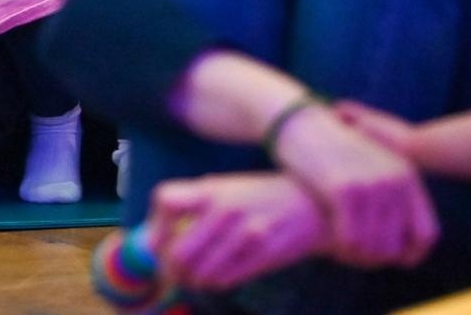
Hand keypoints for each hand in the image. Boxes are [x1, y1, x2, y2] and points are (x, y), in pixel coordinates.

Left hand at [147, 172, 329, 291]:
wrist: (313, 204)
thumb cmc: (262, 196)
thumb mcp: (227, 187)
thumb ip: (196, 205)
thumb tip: (159, 235)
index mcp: (212, 188)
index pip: (167, 203)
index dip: (157, 227)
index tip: (159, 241)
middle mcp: (226, 209)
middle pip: (179, 252)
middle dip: (171, 268)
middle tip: (173, 270)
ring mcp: (246, 234)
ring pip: (200, 274)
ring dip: (192, 280)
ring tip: (194, 276)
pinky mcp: (264, 256)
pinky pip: (224, 281)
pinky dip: (213, 283)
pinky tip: (216, 276)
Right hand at [270, 102, 438, 267]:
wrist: (301, 122)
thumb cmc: (332, 152)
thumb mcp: (372, 170)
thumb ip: (391, 200)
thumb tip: (401, 249)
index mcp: (407, 175)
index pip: (426, 234)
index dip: (411, 255)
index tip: (391, 261)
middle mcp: (396, 179)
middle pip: (396, 245)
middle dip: (375, 258)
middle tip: (355, 255)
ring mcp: (371, 184)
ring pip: (373, 247)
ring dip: (356, 256)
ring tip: (342, 249)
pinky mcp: (344, 189)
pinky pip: (350, 239)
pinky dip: (341, 247)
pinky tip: (331, 242)